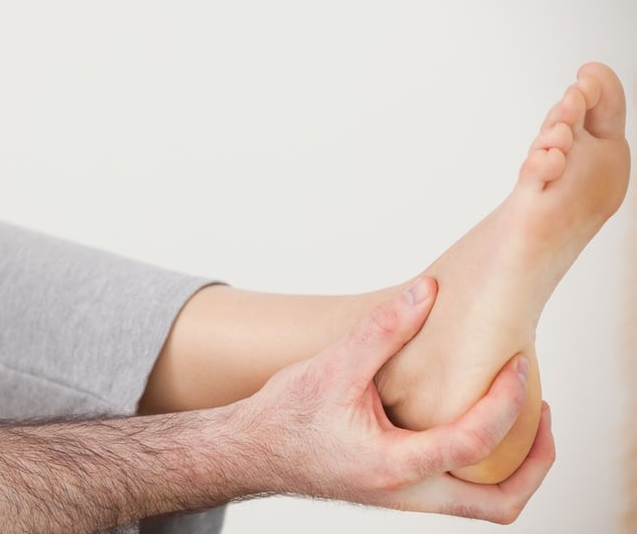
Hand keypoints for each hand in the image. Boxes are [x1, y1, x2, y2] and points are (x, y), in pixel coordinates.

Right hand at [240, 277, 554, 523]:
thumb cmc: (285, 417)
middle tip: (545, 413)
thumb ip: (383, 329)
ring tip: (520, 411)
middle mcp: (406, 495)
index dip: (507, 400)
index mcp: (392, 467)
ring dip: (514, 464)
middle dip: (536, 462)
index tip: (518, 364)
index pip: (474, 441)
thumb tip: (426, 292)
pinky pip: (459, 488)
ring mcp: (404, 499)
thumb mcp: (333, 366)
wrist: (251, 451)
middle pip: (499, 505)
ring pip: (482, 503)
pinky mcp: (399, 490)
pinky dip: (482, 459)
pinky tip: (472, 414)